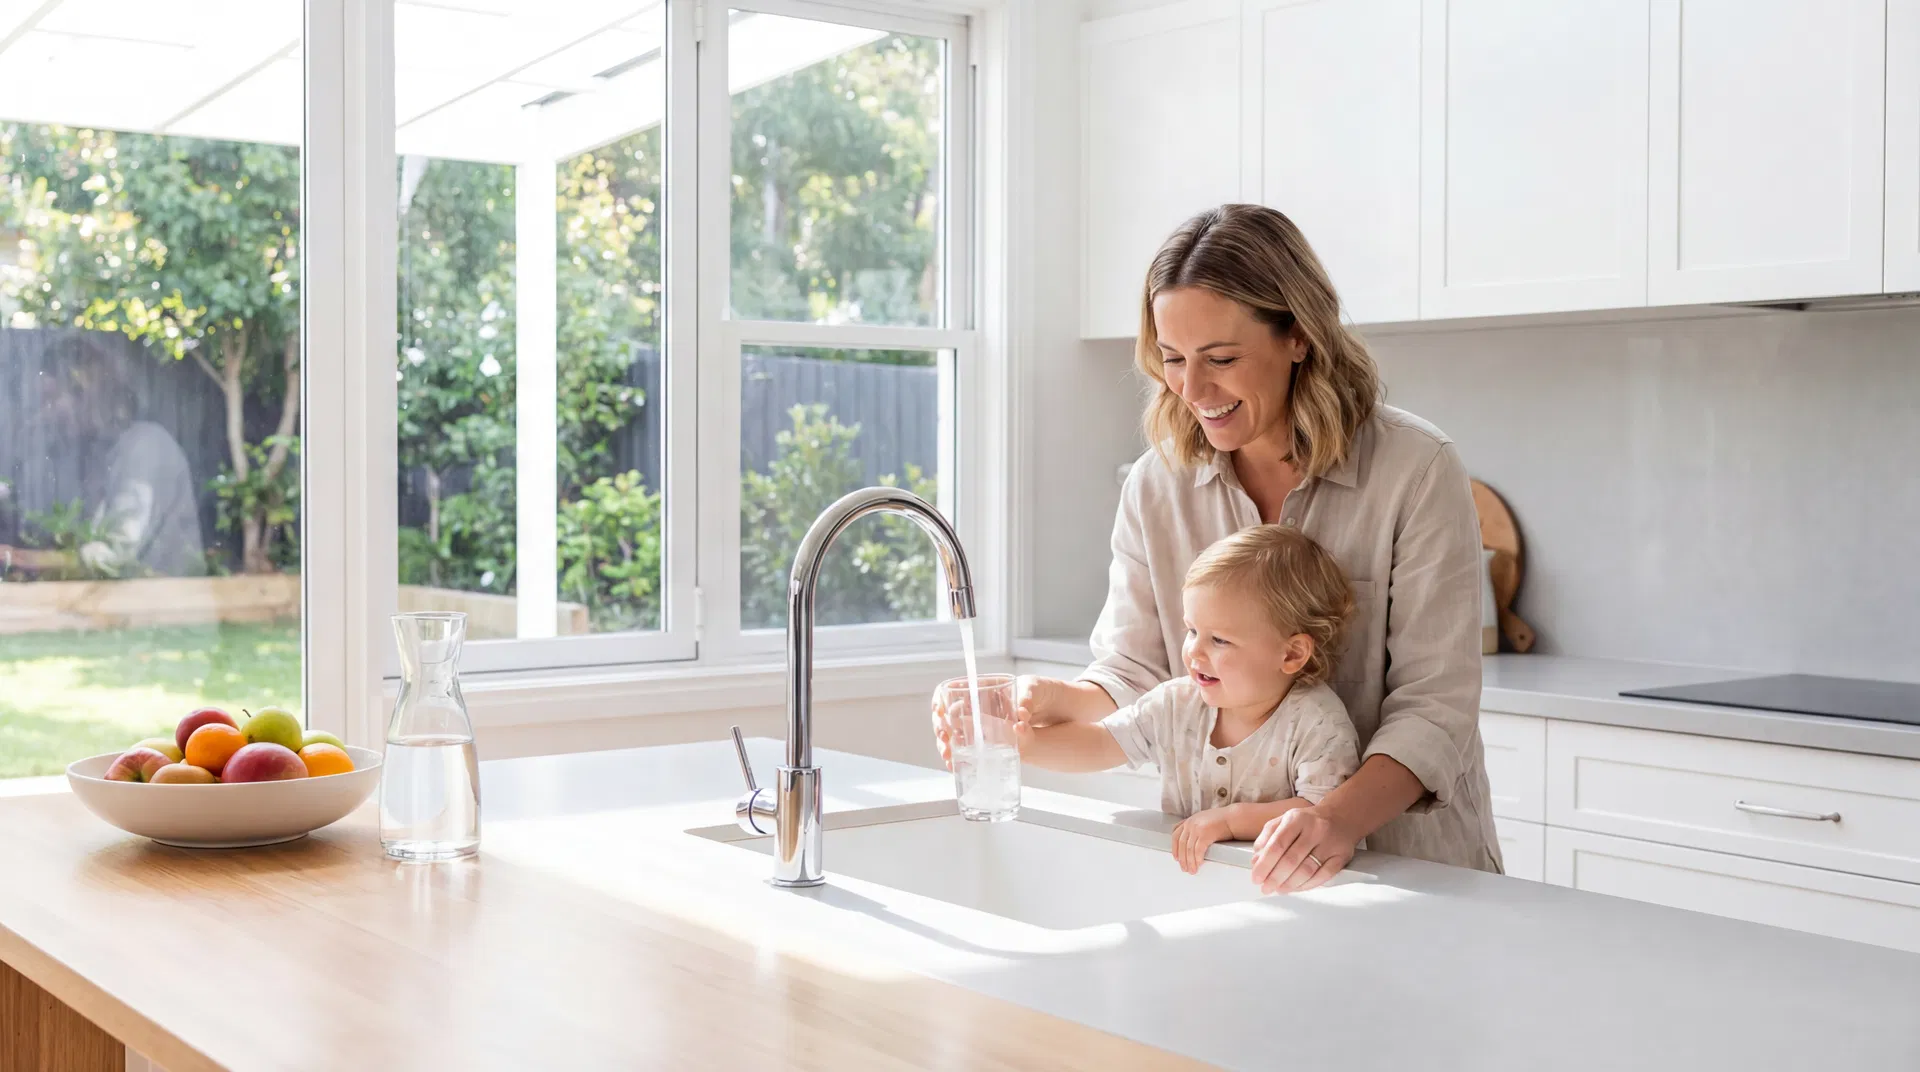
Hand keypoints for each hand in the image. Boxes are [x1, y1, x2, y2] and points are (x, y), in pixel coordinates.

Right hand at [931, 675, 1063, 768]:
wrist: (1063, 711)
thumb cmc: (1044, 693)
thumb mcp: (1035, 688)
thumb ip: (1027, 698)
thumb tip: (1020, 715)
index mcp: (984, 687)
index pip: (951, 690)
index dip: (940, 700)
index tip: (939, 711)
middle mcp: (979, 706)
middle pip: (948, 715)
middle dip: (941, 728)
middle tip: (944, 738)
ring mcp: (983, 725)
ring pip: (954, 734)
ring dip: (946, 745)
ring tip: (948, 755)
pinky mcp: (991, 741)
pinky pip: (968, 748)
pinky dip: (958, 757)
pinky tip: (954, 765)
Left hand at [1171, 808, 1231, 873]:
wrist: (1233, 818)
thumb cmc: (1222, 820)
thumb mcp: (1203, 820)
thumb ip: (1195, 828)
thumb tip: (1191, 842)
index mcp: (1189, 820)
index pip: (1175, 835)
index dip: (1174, 848)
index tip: (1176, 858)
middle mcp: (1190, 823)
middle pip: (1181, 844)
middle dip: (1182, 859)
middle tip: (1184, 868)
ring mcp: (1197, 828)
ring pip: (1189, 849)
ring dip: (1190, 862)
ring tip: (1192, 870)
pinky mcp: (1204, 834)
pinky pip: (1198, 850)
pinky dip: (1197, 859)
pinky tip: (1199, 864)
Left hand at [1248, 805, 1356, 893]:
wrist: (1341, 817)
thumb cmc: (1307, 822)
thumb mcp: (1284, 821)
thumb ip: (1267, 837)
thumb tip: (1255, 860)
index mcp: (1296, 819)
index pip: (1277, 845)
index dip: (1264, 864)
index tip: (1256, 878)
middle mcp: (1315, 829)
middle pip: (1291, 860)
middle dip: (1275, 878)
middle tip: (1265, 888)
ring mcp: (1330, 843)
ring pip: (1307, 870)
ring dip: (1290, 884)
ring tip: (1279, 889)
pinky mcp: (1341, 856)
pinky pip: (1323, 876)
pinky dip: (1307, 885)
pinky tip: (1296, 888)